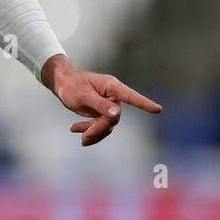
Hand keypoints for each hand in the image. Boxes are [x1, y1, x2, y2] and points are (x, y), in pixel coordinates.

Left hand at [41, 54, 161, 145]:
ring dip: (93, 132)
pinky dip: (88, 130)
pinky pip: (100, 126)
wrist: (61, 83)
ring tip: (75, 131)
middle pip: (114, 118)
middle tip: (83, 137)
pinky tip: (74, 129)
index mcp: (111, 87)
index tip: (158, 110)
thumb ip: (100, 105)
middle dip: (99, 129)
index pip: (131, 96)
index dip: (144, 103)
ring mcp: (107, 105)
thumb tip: (117, 114)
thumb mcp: (83, 96)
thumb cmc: (71, 85)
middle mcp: (112, 96)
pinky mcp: (101, 112)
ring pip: (107, 125)